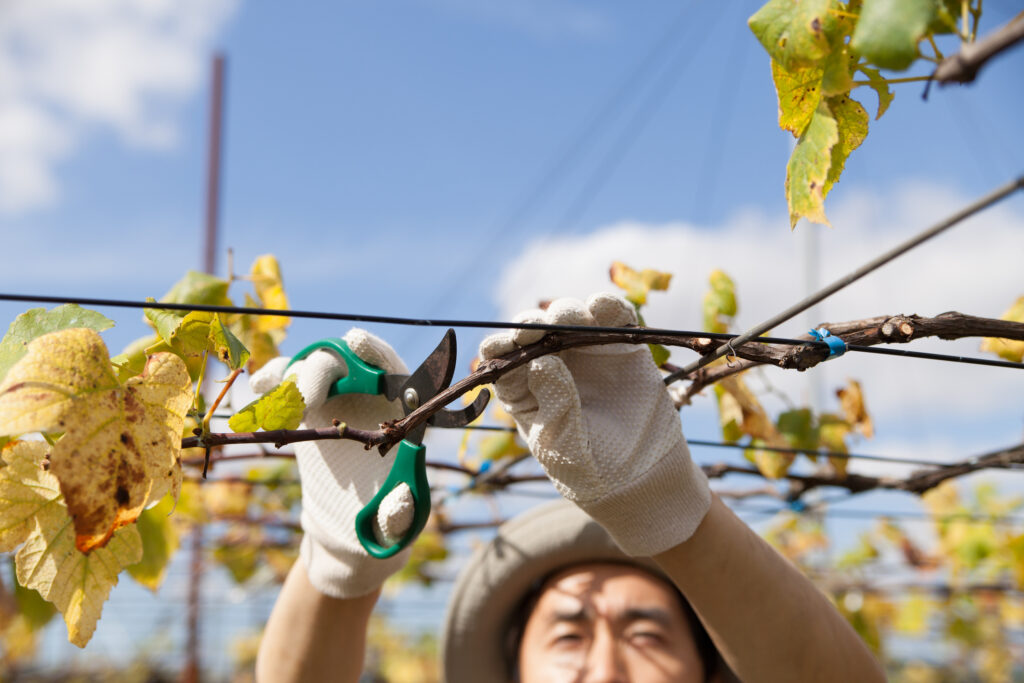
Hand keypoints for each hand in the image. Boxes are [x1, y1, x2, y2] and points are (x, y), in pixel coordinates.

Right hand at [251, 329, 412, 597]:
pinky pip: (288, 383)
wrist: (352, 527)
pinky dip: (272, 380)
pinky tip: (259, 389)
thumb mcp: (397, 521)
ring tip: (275, 406)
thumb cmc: (385, 520)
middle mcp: (369, 397)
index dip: (376, 351)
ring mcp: (336, 398)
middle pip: (346, 364)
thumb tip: (399, 500)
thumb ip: (399, 513)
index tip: (357, 342)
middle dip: (321, 374)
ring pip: (313, 368)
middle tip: (302, 402)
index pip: (393, 368)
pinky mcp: (308, 408)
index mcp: (401, 413)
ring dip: (291, 378)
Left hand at [479, 293, 710, 555]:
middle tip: (539, 328)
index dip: (501, 344)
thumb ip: (554, 404)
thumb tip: (542, 361)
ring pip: (569, 317)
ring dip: (566, 312)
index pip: (501, 357)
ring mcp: (585, 352)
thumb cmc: (589, 469)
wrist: (642, 477)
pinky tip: (600, 308)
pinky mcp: (621, 346)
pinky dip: (606, 306)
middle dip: (532, 323)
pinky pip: (612, 317)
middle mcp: (549, 364)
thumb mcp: (563, 445)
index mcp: (523, 388)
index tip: (508, 342)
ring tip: (572, 321)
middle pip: (533, 330)